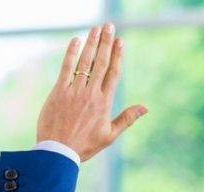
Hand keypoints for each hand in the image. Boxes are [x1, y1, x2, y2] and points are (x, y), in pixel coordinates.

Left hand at [36, 24, 146, 161]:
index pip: (113, 73)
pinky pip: (66, 68)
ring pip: (85, 62)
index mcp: (104, 103)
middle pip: (101, 63)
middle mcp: (91, 94)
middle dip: (106, 43)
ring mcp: (74, 92)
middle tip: (109, 26)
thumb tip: (145, 108)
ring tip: (96, 29)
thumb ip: (127, 119)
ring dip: (91, 43)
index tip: (120, 41)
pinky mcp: (58, 92)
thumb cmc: (84, 146)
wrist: (58, 152)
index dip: (117, 55)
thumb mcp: (109, 135)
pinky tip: (76, 41)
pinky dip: (71, 53)